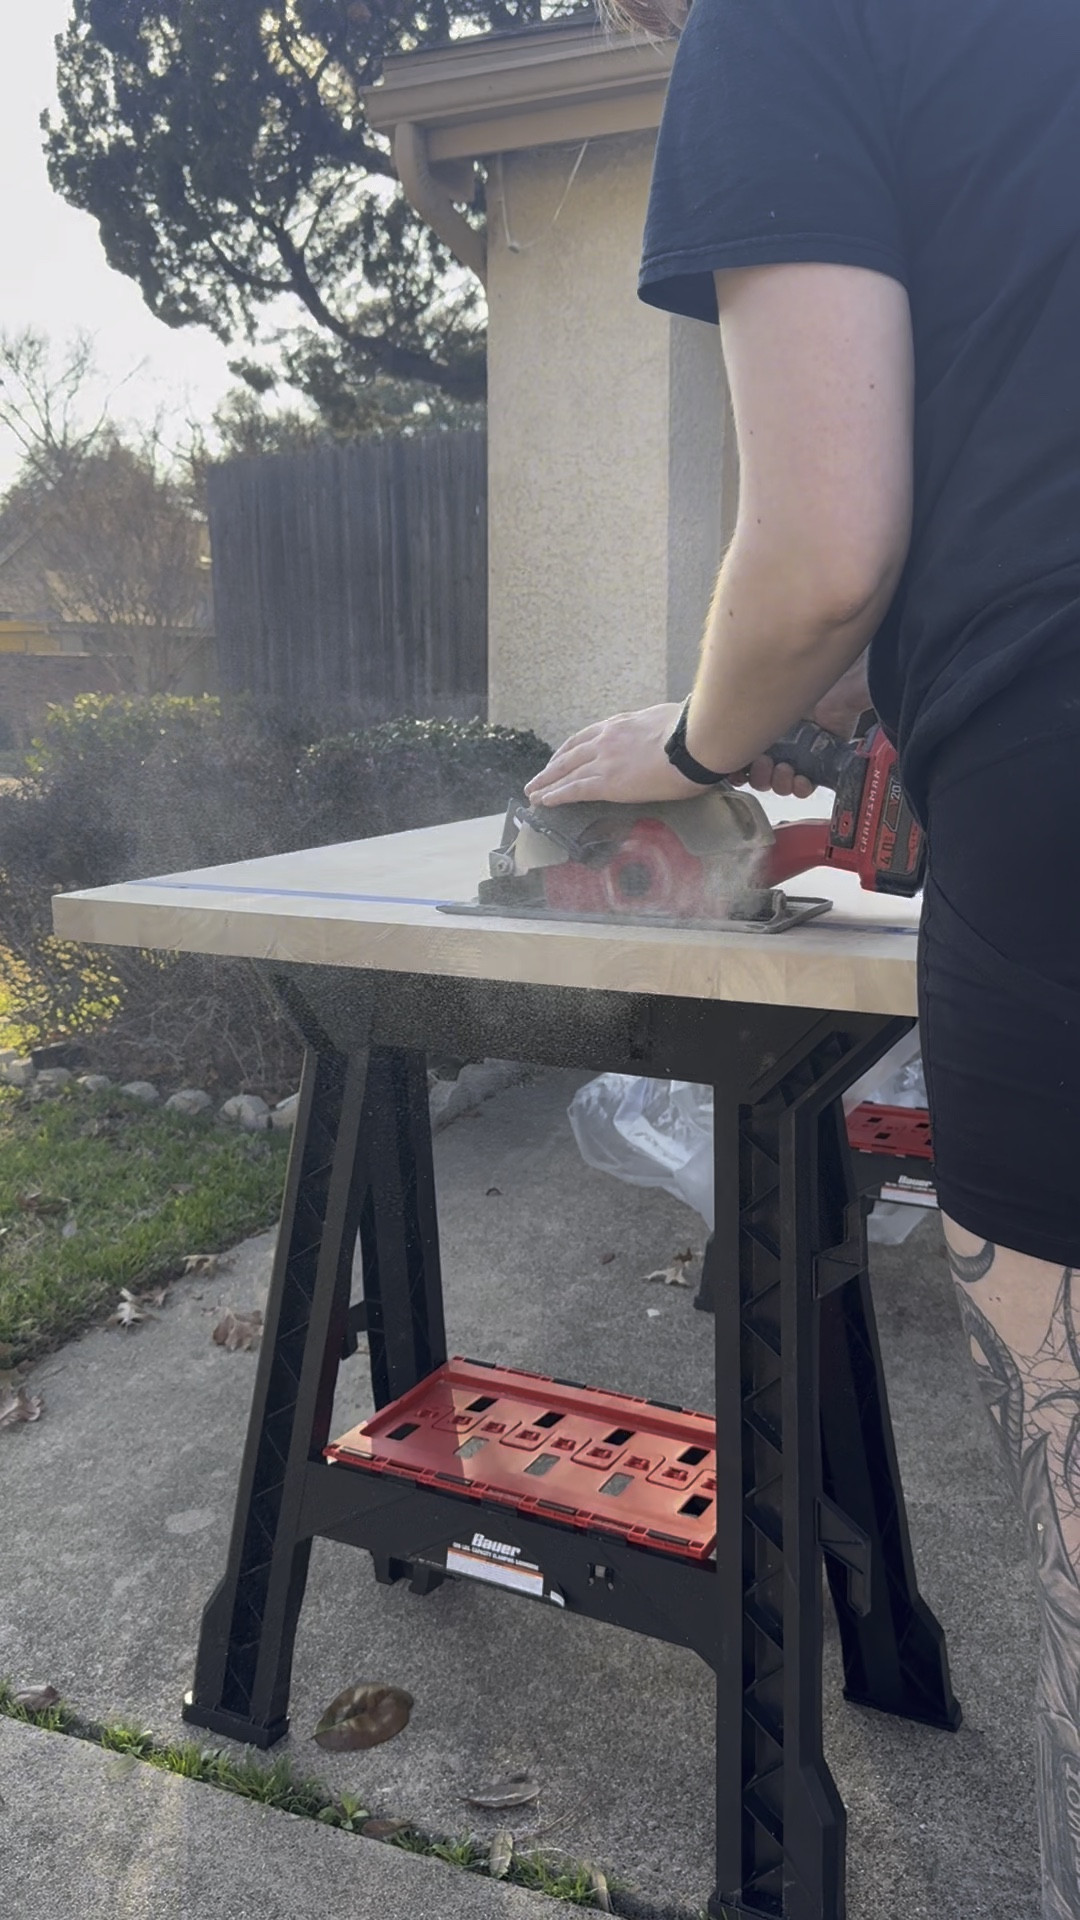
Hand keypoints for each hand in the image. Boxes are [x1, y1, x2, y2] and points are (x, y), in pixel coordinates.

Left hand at [524, 702, 702, 806]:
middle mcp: (606, 740)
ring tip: (533, 794)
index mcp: (620, 724)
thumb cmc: (693, 731)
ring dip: (547, 784)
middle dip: (551, 769)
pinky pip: (575, 789)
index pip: (586, 737)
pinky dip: (557, 795)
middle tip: (537, 780)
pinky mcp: (608, 782)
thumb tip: (665, 733)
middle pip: (569, 755)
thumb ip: (656, 728)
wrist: (695, 741)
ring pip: (566, 773)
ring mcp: (605, 760)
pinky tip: (545, 802)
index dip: (569, 750)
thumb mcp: (668, 720)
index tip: (559, 759)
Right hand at [739, 654, 872, 798]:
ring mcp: (801, 749)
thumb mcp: (764, 692)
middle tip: (763, 763)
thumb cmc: (801, 672)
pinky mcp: (823, 759)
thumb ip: (740, 705)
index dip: (733, 767)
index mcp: (760, 718)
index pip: (740, 753)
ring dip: (777, 782)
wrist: (841, 678)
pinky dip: (800, 787)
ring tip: (784, 768)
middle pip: (758, 772)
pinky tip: (801, 778)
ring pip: (779, 782)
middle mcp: (779, 735)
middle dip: (756, 775)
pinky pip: (806, 784)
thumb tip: (712, 721)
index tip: (731, 770)